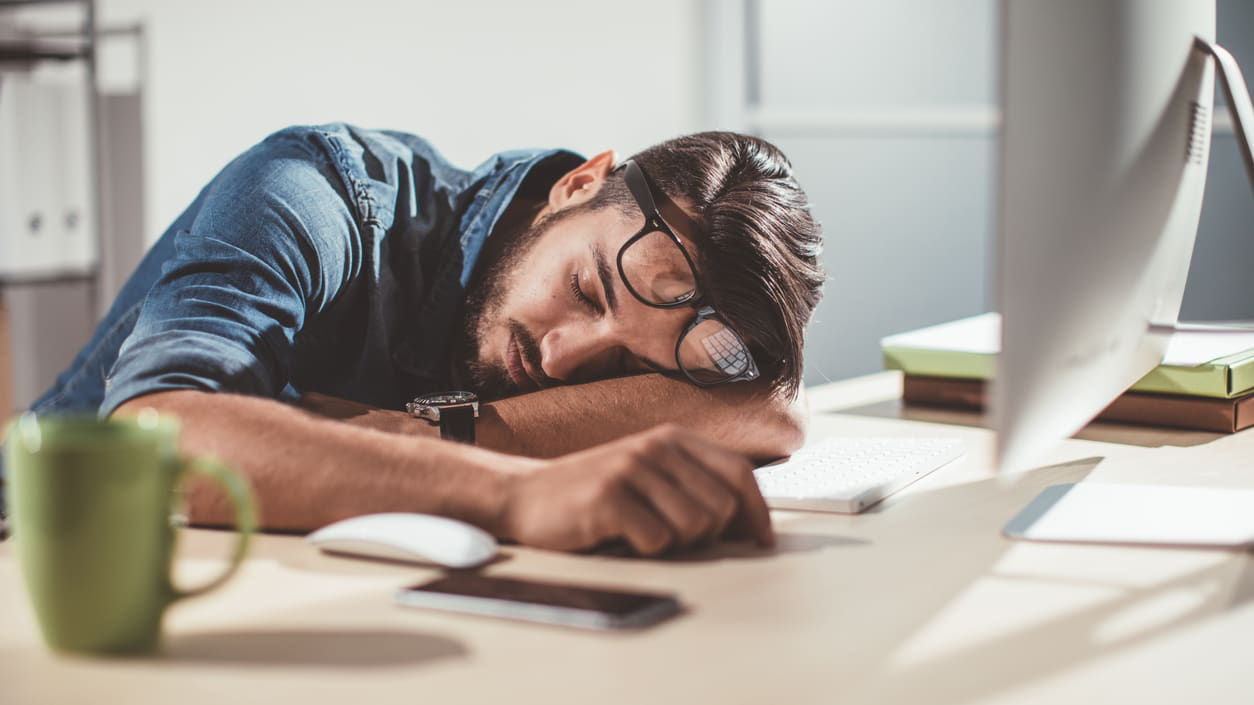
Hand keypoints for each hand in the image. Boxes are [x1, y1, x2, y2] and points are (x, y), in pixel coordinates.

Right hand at [499, 424, 773, 555]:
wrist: (526, 496)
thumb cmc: (595, 495)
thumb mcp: (649, 476)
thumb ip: (694, 486)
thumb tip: (749, 523)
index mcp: (673, 438)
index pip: (739, 472)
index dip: (757, 511)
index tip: (760, 540)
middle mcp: (656, 446)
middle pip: (722, 507)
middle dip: (707, 535)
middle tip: (671, 537)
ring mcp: (632, 468)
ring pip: (695, 526)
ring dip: (674, 544)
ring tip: (642, 533)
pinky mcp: (609, 496)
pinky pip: (658, 541)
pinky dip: (644, 550)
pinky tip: (620, 537)